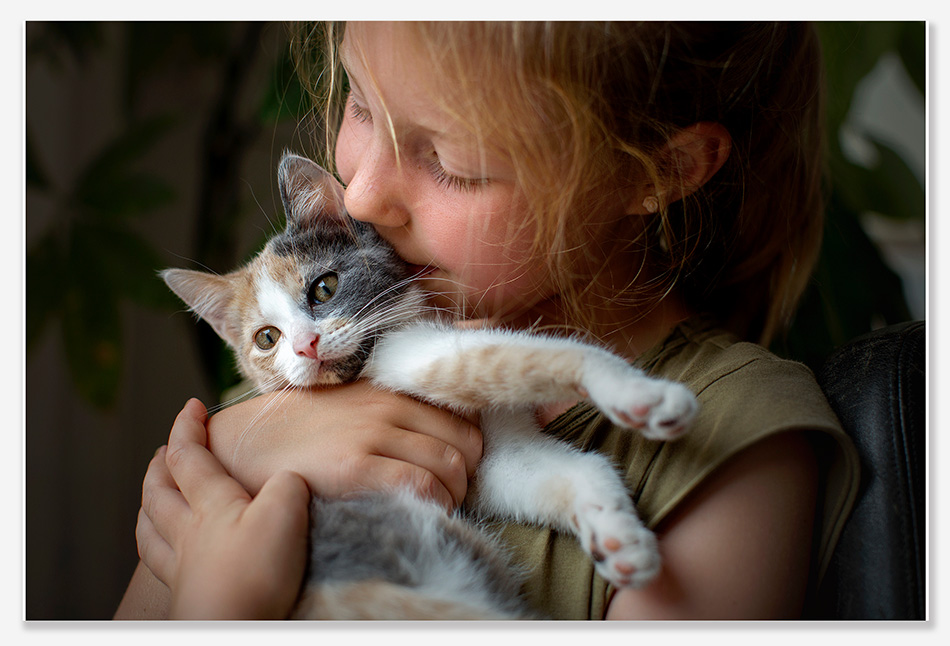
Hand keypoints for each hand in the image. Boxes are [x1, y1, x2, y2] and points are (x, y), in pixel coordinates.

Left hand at [136, 398, 311, 619]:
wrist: (233, 629)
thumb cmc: (256, 573)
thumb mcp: (286, 512)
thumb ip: (286, 484)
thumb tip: (287, 479)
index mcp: (210, 503)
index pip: (188, 455)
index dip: (186, 427)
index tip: (191, 405)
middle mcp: (188, 529)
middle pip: (159, 488)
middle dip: (161, 462)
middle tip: (165, 448)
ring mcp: (181, 563)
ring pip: (150, 523)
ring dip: (149, 499)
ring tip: (152, 491)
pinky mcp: (185, 593)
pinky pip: (157, 560)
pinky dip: (152, 542)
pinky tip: (161, 546)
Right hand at [206, 381, 482, 509]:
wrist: (247, 442)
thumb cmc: (303, 425)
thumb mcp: (353, 396)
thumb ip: (393, 399)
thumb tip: (445, 392)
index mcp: (390, 388)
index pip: (462, 412)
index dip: (471, 444)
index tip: (461, 462)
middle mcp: (387, 406)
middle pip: (465, 442)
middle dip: (469, 473)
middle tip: (452, 491)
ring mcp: (372, 435)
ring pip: (450, 466)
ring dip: (455, 495)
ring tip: (438, 507)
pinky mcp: (355, 467)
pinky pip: (420, 486)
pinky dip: (434, 504)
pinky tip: (422, 512)